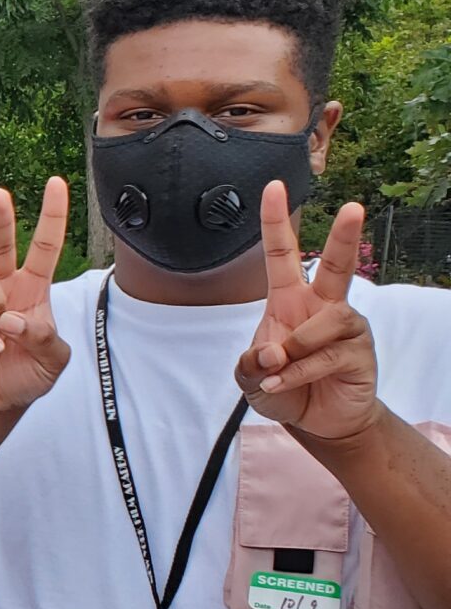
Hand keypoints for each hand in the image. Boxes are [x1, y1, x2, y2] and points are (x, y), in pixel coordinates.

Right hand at [0, 179, 73, 418]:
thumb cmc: (26, 375)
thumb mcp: (54, 360)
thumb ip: (44, 337)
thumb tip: (14, 318)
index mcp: (32, 290)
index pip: (44, 246)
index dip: (51, 215)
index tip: (57, 182)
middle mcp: (2, 289)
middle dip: (0, 218)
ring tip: (4, 332)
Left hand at [236, 188, 379, 439]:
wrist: (316, 421)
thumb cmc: (283, 386)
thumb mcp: (249, 376)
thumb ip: (249, 364)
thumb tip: (270, 353)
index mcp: (289, 299)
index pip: (281, 253)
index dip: (276, 221)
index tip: (274, 187)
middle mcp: (321, 306)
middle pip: (336, 265)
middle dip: (345, 237)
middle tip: (354, 208)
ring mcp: (344, 328)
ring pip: (323, 324)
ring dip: (293, 350)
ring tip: (276, 370)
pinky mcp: (359, 352)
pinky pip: (325, 357)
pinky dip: (297, 374)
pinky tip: (281, 384)